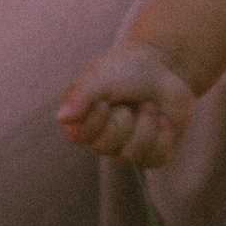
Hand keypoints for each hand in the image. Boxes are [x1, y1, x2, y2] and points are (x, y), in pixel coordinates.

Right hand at [56, 40, 196, 168]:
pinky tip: (163, 119)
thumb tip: (62, 117)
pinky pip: (156, 158)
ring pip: (133, 155)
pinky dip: (163, 135)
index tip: (104, 101)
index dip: (93, 121)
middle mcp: (103, 139)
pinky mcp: (153, 153)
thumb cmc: (125, 69)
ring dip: (146, 124)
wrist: (162, 67)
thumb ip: (81, 95)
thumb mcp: (101, 76)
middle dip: (123, 120)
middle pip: (106, 147)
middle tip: (129, 102)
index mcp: (83, 120)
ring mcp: (128, 148)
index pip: (78, 136)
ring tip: (149, 105)